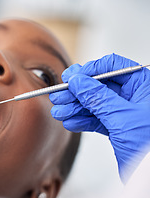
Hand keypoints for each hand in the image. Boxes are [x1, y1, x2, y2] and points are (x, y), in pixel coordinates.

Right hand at [50, 53, 149, 182]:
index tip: (70, 78)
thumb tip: (78, 82)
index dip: (88, 71)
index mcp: (143, 85)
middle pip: (99, 86)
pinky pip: (96, 120)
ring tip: (59, 112)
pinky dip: (82, 121)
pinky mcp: (118, 129)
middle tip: (58, 97)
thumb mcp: (122, 117)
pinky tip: (70, 122)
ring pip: (95, 104)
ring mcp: (125, 113)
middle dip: (76, 93)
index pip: (111, 67)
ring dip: (74, 108)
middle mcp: (134, 97)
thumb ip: (98, 98)